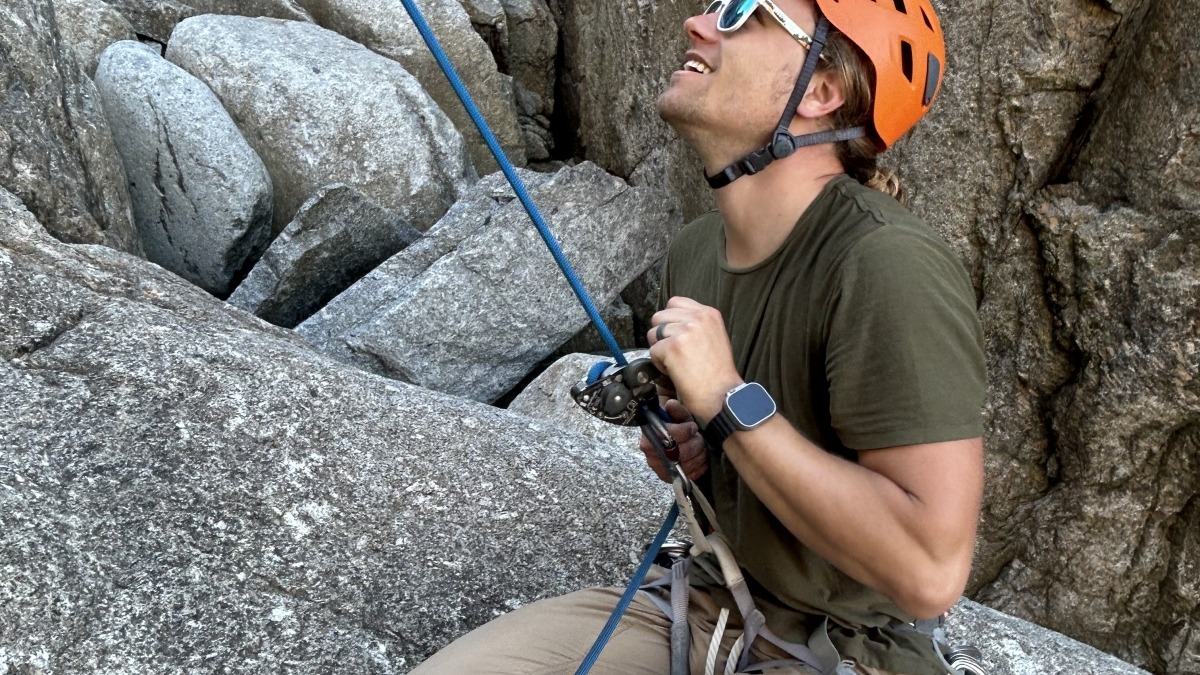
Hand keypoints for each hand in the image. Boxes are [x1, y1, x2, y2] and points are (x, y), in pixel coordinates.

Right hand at [639, 399, 707, 481]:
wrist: (671, 442)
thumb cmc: (675, 427)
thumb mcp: (676, 415)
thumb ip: (676, 410)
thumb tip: (671, 404)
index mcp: (649, 438)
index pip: (668, 435)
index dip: (684, 431)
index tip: (692, 426)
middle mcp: (651, 456)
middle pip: (681, 452)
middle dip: (695, 443)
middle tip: (698, 437)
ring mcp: (660, 470)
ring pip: (689, 464)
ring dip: (699, 454)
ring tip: (700, 446)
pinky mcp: (671, 480)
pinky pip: (691, 475)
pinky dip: (700, 466)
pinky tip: (700, 457)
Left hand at [647, 296, 742, 421]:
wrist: (723, 395)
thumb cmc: (718, 373)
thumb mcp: (714, 336)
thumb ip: (695, 325)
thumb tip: (671, 323)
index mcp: (708, 313)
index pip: (674, 303)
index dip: (670, 321)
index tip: (677, 338)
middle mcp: (697, 317)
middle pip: (659, 317)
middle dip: (662, 335)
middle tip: (677, 353)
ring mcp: (685, 331)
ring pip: (653, 333)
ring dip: (660, 350)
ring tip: (677, 363)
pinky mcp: (673, 347)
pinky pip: (652, 351)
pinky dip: (660, 365)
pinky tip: (676, 372)